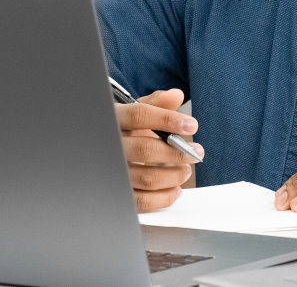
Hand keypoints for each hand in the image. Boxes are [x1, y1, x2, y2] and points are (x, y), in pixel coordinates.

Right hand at [115, 88, 203, 212]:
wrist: (101, 146)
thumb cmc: (122, 127)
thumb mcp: (134, 110)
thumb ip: (156, 103)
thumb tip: (176, 95)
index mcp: (115, 118)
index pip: (140, 115)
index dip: (168, 120)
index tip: (191, 125)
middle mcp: (111, 144)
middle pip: (145, 149)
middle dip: (177, 152)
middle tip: (195, 152)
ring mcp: (112, 170)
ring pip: (146, 178)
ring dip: (173, 176)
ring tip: (186, 170)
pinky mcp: (117, 191)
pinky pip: (142, 200)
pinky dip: (164, 197)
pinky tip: (175, 189)